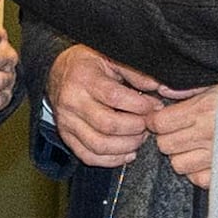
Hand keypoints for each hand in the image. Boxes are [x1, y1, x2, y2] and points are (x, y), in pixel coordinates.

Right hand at [46, 43, 166, 170]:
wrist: (58, 71)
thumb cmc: (89, 63)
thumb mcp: (111, 58)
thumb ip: (135, 72)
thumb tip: (159, 87)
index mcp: (84, 78)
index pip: (114, 97)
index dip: (139, 106)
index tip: (155, 106)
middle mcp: (72, 101)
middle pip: (108, 125)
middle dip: (136, 128)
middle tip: (149, 124)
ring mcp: (66, 122)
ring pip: (99, 145)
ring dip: (126, 146)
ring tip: (140, 138)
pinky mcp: (66, 136)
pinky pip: (88, 156)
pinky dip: (111, 160)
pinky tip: (127, 153)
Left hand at [153, 82, 217, 188]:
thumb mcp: (216, 84)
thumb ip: (188, 89)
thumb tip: (162, 92)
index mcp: (205, 109)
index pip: (160, 123)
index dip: (156, 121)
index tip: (160, 119)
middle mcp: (209, 133)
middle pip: (165, 145)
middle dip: (166, 137)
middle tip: (177, 131)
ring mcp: (217, 156)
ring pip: (178, 164)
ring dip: (181, 155)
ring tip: (191, 146)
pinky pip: (197, 179)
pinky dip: (197, 171)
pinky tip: (204, 159)